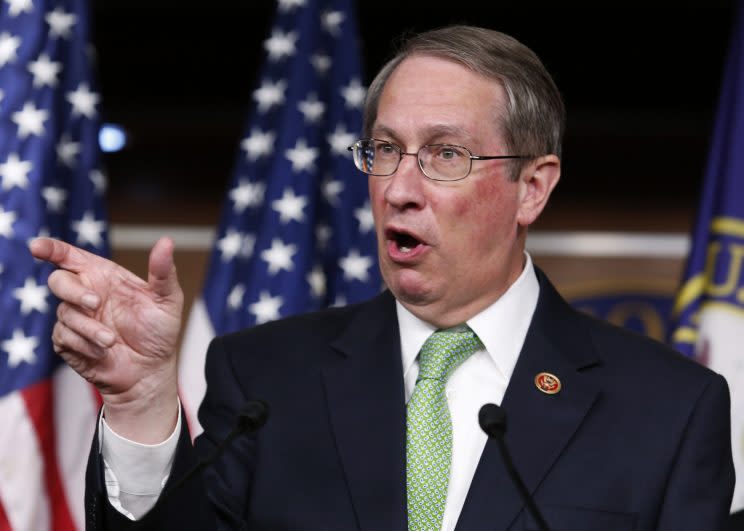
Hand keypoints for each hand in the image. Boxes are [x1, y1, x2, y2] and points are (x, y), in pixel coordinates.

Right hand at [29, 236, 182, 441]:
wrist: (151, 371)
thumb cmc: (159, 332)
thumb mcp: (168, 299)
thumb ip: (163, 271)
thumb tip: (166, 241)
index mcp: (105, 277)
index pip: (71, 257)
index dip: (52, 248)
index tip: (37, 247)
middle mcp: (86, 294)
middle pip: (59, 281)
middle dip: (73, 290)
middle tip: (95, 303)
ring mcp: (76, 318)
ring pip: (64, 312)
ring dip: (88, 327)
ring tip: (112, 341)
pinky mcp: (68, 342)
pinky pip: (64, 337)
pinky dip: (84, 344)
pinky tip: (104, 352)